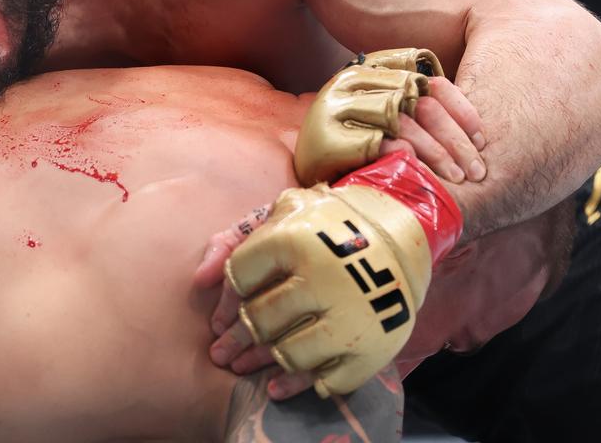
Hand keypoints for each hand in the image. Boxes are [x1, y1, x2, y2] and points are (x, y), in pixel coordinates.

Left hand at [218, 153, 460, 397]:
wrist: (402, 229)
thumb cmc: (328, 223)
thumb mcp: (281, 214)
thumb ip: (233, 240)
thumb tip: (198, 281)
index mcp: (294, 240)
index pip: (240, 277)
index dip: (227, 295)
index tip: (225, 309)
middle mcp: (322, 279)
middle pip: (260, 320)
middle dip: (236, 337)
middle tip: (222, 350)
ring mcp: (350, 316)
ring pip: (288, 353)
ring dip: (261, 363)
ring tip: (244, 366)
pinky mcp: (373, 346)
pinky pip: (329, 379)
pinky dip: (302, 385)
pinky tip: (279, 385)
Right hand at [295, 48, 486, 186]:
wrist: (308, 170)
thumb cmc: (357, 147)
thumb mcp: (386, 117)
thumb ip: (417, 108)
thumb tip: (474, 129)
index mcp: (372, 70)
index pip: (429, 81)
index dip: (462, 110)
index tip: (482, 139)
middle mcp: (352, 81)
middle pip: (421, 103)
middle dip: (455, 139)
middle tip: (476, 170)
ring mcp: (336, 107)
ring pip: (403, 122)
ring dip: (437, 152)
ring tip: (457, 178)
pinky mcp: (327, 137)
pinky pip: (375, 142)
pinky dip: (402, 154)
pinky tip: (419, 169)